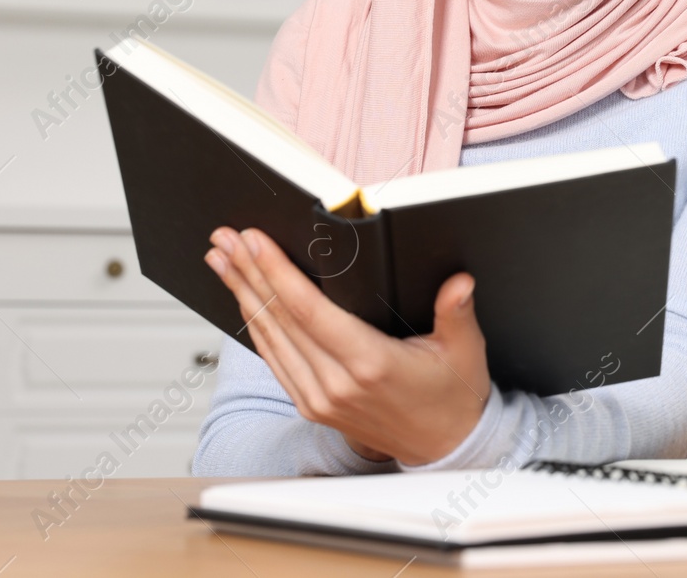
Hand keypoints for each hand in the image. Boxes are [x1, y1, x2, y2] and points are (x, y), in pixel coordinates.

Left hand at [205, 226, 490, 465]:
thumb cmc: (452, 396)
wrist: (444, 447)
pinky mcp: (311, 405)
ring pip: (267, 337)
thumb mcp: (465, 350)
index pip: (308, 310)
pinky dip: (254, 324)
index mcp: (371, 364)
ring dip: (242, 293)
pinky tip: (243, 298)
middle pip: (279, 318)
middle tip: (225, 238)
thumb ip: (457, 312)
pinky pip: (273, 358)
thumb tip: (459, 283)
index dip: (277, 272)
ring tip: (222, 259)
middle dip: (248, 272)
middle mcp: (336, 384)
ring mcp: (318, 398)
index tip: (254, 241)